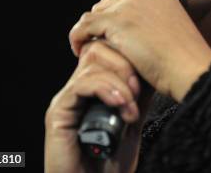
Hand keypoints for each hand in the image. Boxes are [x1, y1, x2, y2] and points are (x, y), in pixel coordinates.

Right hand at [44, 40, 150, 172]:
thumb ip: (137, 95)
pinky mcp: (58, 112)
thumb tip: (151, 70)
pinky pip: (81, 85)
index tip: (150, 77)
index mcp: (95, 87)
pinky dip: (105, 90)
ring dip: (120, 83)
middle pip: (99, 50)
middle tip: (139, 91)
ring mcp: (67, 98)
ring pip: (93, 64)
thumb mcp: (132, 120)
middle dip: (125, 65)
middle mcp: (79, 88)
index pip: (110, 50)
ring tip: (131, 108)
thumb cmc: (111, 162)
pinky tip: (120, 106)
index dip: (130, 58)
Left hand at [69, 0, 210, 101]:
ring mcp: (130, 5)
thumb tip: (128, 29)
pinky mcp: (117, 22)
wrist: (191, 69)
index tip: (111, 26)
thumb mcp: (170, 28)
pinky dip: (78, 38)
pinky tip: (80, 50)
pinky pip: (84, 26)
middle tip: (101, 40)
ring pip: (94, 12)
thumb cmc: (184, 59)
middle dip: (101, 20)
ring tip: (93, 48)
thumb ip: (151, 20)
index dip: (113, 7)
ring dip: (91, 30)